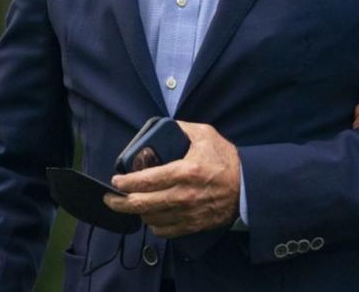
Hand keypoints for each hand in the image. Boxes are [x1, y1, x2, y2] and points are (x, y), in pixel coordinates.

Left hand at [104, 120, 239, 237]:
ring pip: (149, 219)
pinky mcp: (192, 225)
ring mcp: (187, 213)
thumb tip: (163, 127)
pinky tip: (152, 215)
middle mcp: (183, 195)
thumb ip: (182, 128)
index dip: (125, 182)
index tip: (116, 180)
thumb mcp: (206, 135)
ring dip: (137, 212)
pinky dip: (153, 224)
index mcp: (185, 171)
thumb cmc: (227, 160)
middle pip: (140, 204)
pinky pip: (163, 231)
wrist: (248, 187)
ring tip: (133, 204)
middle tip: (110, 198)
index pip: (145, 181)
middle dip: (118, 202)